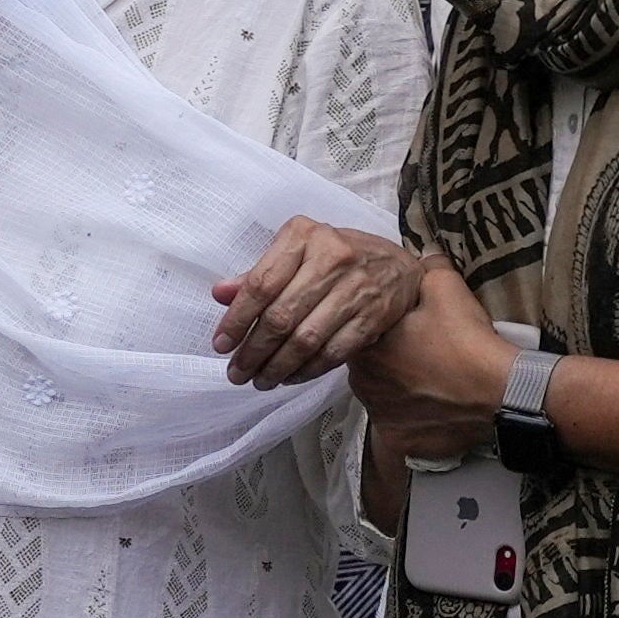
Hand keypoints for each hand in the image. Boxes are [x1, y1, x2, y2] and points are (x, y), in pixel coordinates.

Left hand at [213, 216, 425, 388]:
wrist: (397, 267)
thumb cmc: (336, 258)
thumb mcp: (297, 252)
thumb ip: (259, 274)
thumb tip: (220, 293)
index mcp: (303, 236)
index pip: (261, 284)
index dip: (237, 319)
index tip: (221, 345)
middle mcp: (331, 258)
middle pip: (281, 316)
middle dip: (254, 351)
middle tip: (237, 372)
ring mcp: (355, 288)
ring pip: (305, 339)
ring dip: (277, 367)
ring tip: (260, 381)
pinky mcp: (373, 316)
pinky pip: (331, 353)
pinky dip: (306, 370)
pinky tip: (290, 377)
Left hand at [352, 254, 518, 464]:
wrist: (498, 390)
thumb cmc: (465, 339)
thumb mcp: (447, 289)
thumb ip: (427, 266)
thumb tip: (422, 250)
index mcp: (366, 344)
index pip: (355, 333)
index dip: (379, 330)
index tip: (404, 329)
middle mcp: (363, 382)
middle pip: (366, 367)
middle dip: (386, 361)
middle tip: (419, 354)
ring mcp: (379, 415)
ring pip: (379, 397)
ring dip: (395, 389)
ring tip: (428, 381)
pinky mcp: (398, 440)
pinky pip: (396, 427)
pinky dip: (409, 419)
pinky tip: (430, 408)